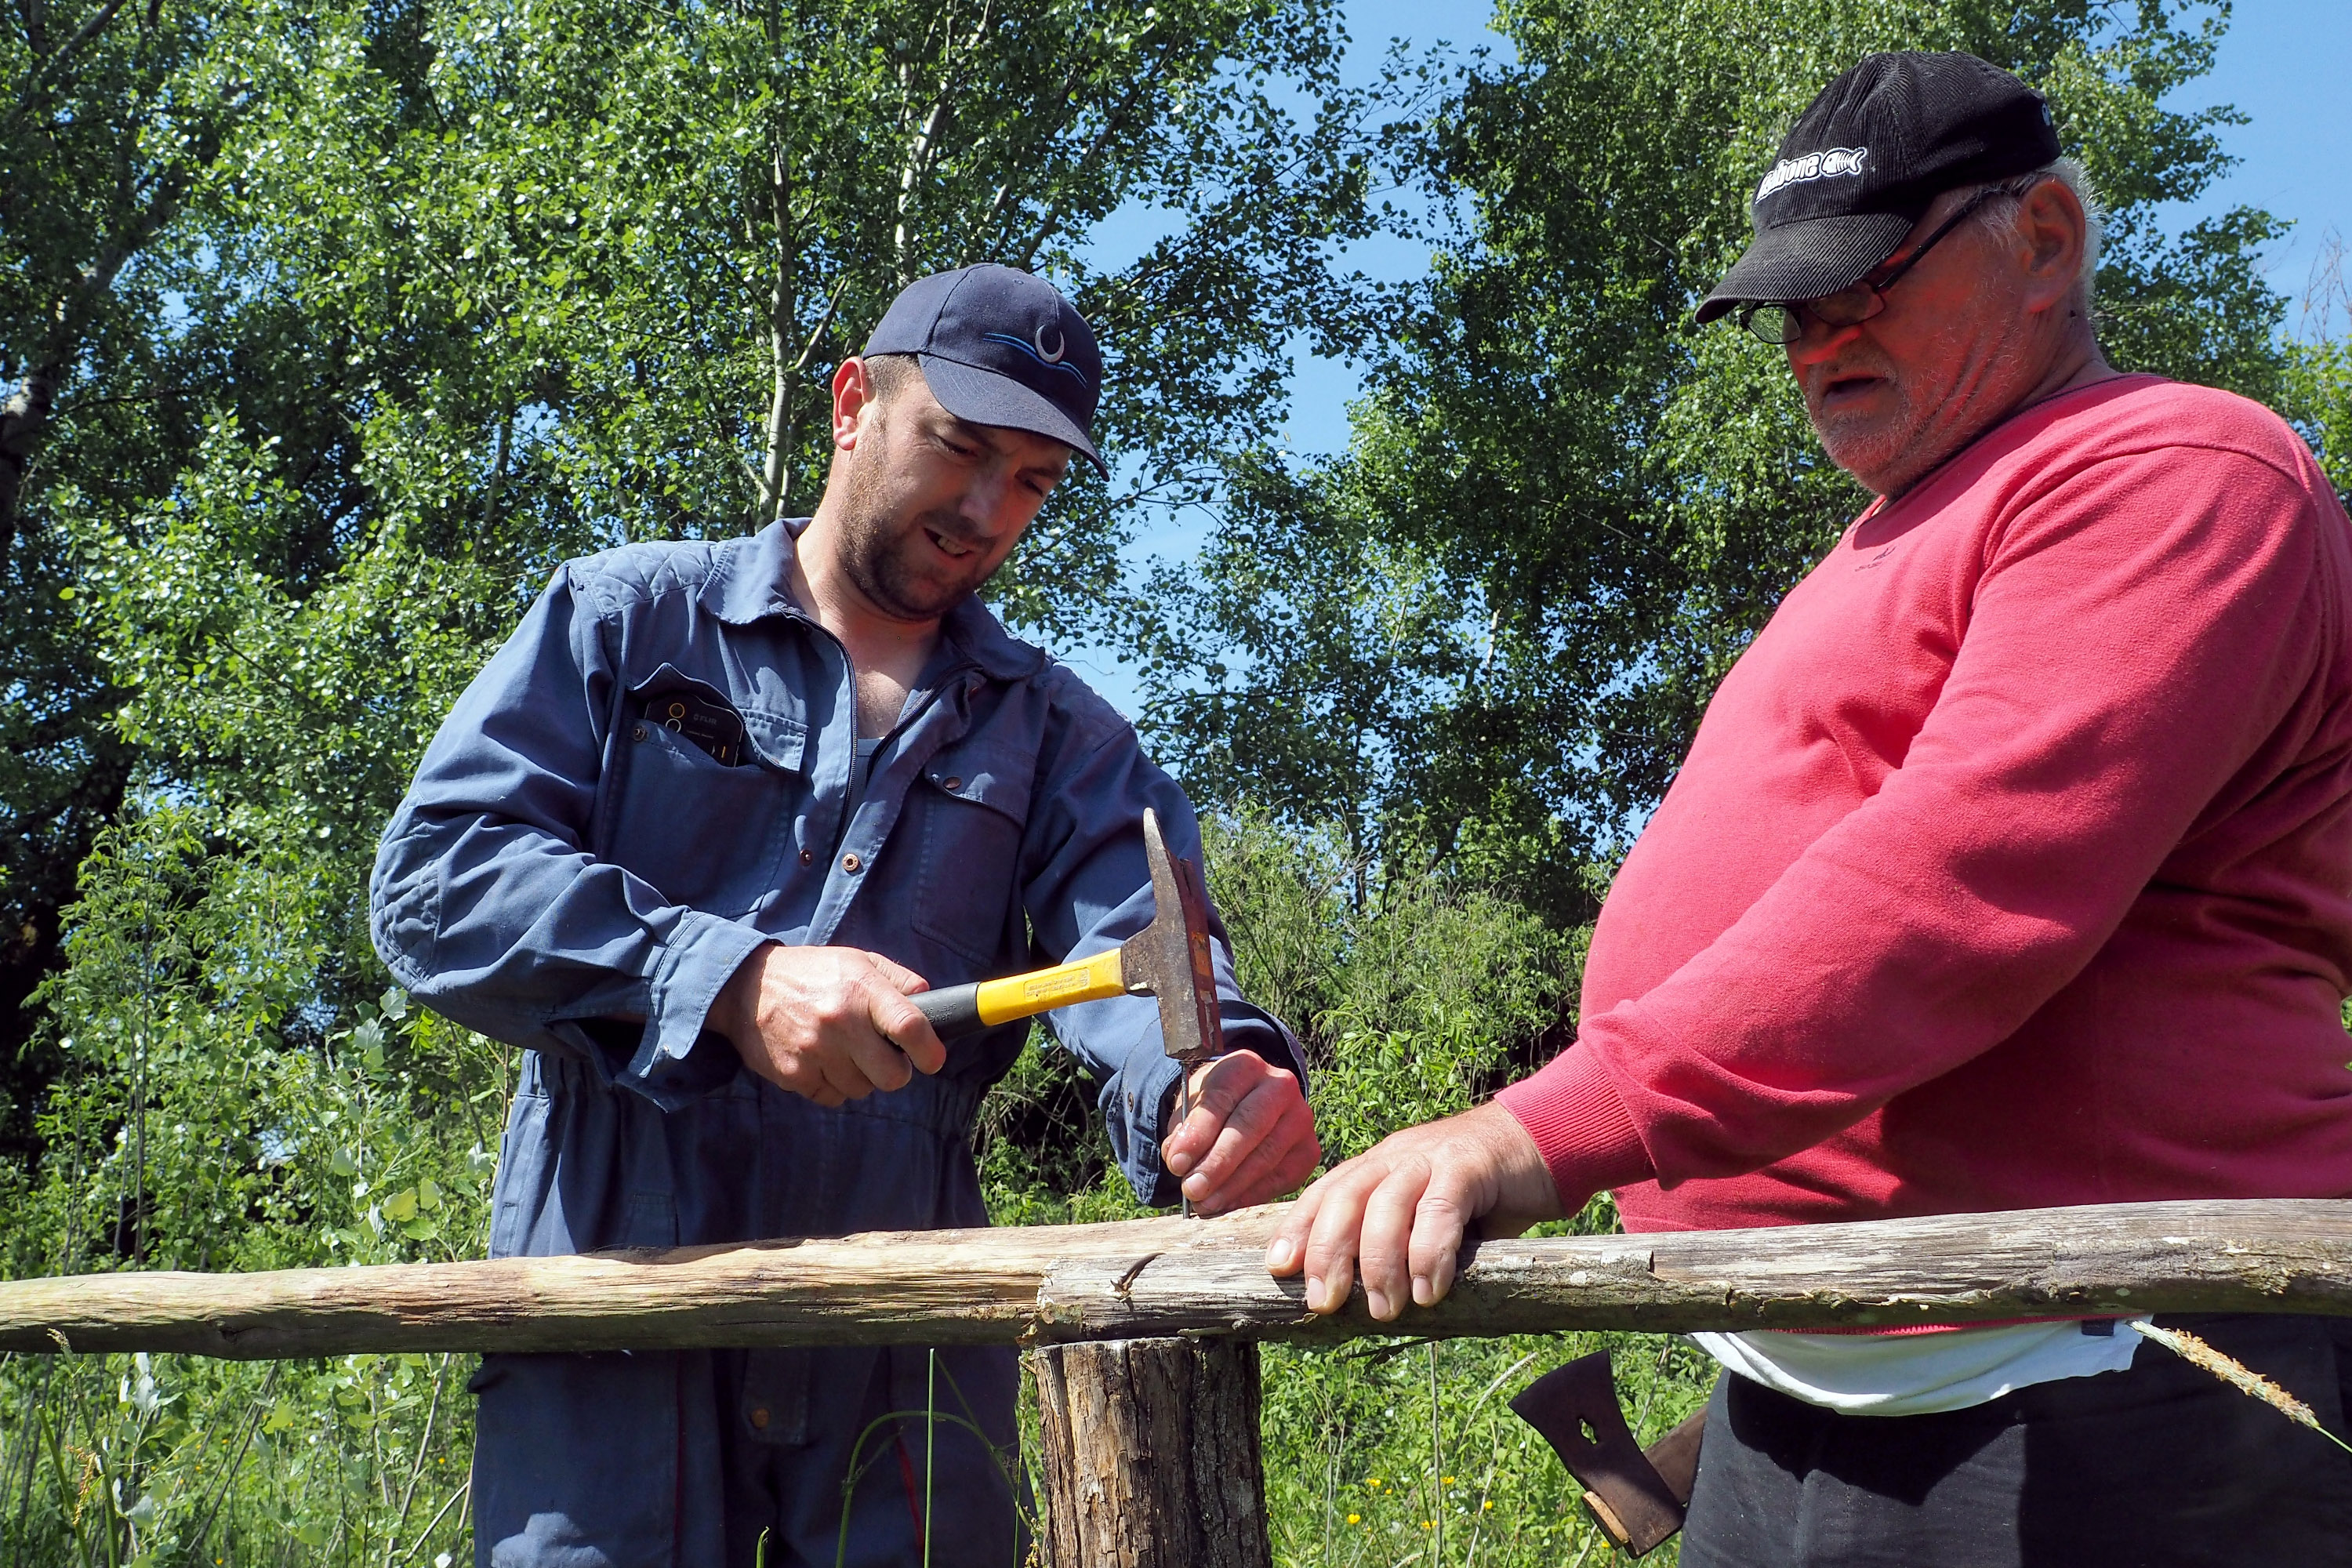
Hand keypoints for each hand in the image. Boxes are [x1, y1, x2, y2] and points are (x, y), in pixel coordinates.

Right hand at [711, 944, 945, 1106]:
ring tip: (843, 1051)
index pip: (909, 1027)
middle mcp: (839, 1021)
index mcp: (861, 989)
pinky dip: (832, 1085)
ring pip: (862, 1090)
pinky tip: (821, 1061)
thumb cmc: (811, 974)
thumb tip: (932, 1005)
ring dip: (860, 1078)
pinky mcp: (793, 1074)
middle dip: (895, 1071)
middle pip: (892, 1076)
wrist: (745, 987)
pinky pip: (832, 1097)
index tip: (933, 1059)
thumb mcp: (857, 961)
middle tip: (884, 1057)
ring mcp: (814, 1051)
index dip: (930, 1051)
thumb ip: (899, 980)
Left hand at [1159, 1050, 1319, 1214]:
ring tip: (1203, 1203)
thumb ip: (1183, 1131)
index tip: (1176, 1162)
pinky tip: (1226, 1204)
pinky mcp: (1309, 1149)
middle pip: (1249, 1126)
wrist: (1248, 1105)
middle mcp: (1280, 1085)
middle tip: (1192, 1189)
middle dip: (1217, 1163)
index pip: (1220, 1099)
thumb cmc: (1215, 1107)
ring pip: (1266, 1155)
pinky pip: (1281, 1177)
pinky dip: (1251, 1195)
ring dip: (1231, 1185)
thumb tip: (1180, 1162)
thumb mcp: (1192, 1107)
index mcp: (1245, 1065)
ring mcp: (1300, 1117)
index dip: (1197, 1134)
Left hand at [1264, 1101, 1559, 1320]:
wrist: (1541, 1141)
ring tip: (1385, 1310)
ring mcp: (1430, 1158)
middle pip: (1344, 1198)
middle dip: (1327, 1251)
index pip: (1324, 1194)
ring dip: (1379, 1262)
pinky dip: (1429, 1252)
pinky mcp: (1469, 1165)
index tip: (1279, 1270)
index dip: (1297, 1229)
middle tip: (1325, 1302)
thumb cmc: (1479, 1191)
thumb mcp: (1427, 1213)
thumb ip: (1398, 1240)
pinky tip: (1429, 1290)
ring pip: (1386, 1204)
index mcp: (1377, 1167)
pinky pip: (1440, 1208)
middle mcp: (1395, 1157)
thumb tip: (1365, 1302)